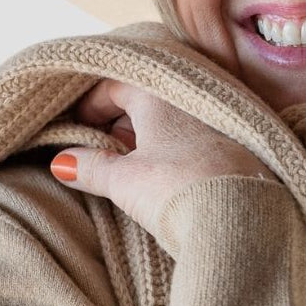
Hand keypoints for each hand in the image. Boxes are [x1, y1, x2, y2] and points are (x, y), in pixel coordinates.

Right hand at [49, 78, 278, 237]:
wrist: (244, 222)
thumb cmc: (179, 192)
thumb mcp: (125, 182)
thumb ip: (91, 168)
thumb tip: (61, 164)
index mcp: (160, 94)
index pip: (114, 83)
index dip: (90, 106)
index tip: (76, 129)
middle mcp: (194, 99)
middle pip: (146, 100)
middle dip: (120, 124)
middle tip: (103, 153)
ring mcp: (222, 122)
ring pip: (174, 120)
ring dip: (150, 139)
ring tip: (134, 170)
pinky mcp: (243, 148)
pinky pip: (200, 137)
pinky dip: (180, 150)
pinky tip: (173, 178)